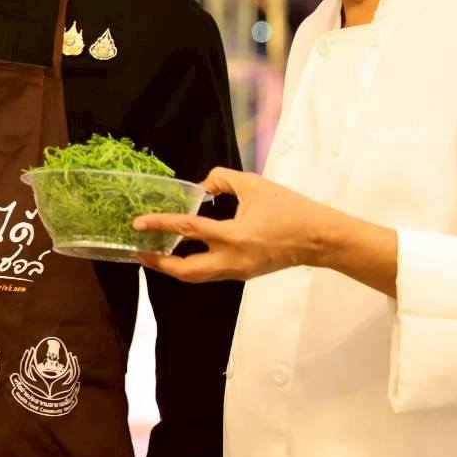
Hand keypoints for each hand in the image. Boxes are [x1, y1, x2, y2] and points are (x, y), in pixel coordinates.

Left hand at [133, 167, 339, 282]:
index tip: (137, 224)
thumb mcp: (254, 185)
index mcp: (235, 235)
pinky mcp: (242, 273)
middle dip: (159, 263)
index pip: (188, 229)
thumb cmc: (289, 209)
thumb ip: (222, 180)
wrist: (319, 239)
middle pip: (186, 270)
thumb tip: (201, 186)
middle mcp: (232, 259)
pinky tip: (181, 253)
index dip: (160, 224)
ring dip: (173, 267)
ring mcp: (237, 271)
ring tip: (155, 253)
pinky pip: (210, 273)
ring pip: (196, 276)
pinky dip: (192, 265)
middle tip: (139, 250)